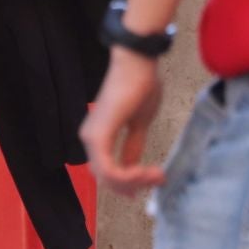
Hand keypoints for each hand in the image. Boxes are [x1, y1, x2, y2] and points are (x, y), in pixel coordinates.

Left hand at [80, 50, 164, 194]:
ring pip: (107, 178)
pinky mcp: (98, 136)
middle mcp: (89, 139)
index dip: (129, 183)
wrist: (137, 63)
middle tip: (160, 179)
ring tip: (158, 174)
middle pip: (107, 179)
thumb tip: (132, 167)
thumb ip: (133, 145)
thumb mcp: (139, 123)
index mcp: (98, 136)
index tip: (155, 180)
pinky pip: (109, 170)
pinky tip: (146, 172)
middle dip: (134, 185)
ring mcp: (91, 138)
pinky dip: (129, 177)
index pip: (107, 171)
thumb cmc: (140, 86)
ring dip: (135, 182)